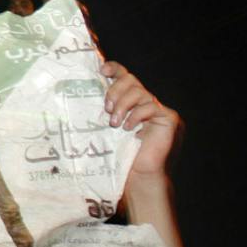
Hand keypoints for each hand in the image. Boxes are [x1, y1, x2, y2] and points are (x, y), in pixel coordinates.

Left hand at [101, 61, 178, 177]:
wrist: (138, 178)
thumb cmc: (119, 157)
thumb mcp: (105, 131)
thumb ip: (102, 113)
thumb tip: (76, 96)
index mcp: (131, 103)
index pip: (125, 76)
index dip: (115, 69)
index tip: (101, 70)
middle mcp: (146, 102)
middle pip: (131, 80)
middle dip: (114, 91)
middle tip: (106, 109)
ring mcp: (159, 110)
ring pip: (140, 91)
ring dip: (122, 105)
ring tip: (114, 123)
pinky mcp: (169, 119)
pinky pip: (151, 107)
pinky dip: (136, 115)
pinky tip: (128, 128)